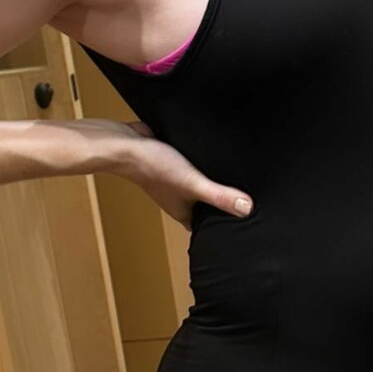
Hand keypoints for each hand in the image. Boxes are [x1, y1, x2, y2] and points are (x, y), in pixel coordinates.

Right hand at [113, 120, 253, 228]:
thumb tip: (247, 209)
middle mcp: (178, 199)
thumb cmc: (153, 167)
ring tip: (231, 181)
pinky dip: (198, 167)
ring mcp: (173, 182)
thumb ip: (219, 196)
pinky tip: (210, 158)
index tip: (240, 225)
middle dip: (219, 204)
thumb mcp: (193, 183)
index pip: (207, 226)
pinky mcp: (171, 164)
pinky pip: (189, 169)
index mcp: (184, 212)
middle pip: (203, 207)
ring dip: (209, 184)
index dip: (222, 226)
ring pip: (195, 188)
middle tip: (242, 200)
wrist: (126, 144)